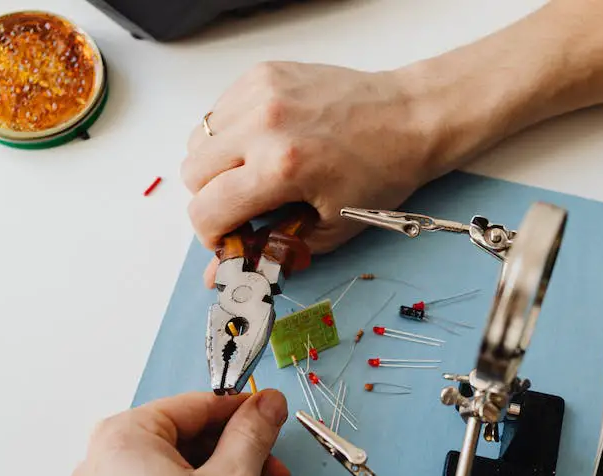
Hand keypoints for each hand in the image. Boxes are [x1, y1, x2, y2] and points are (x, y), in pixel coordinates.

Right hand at [181, 61, 439, 286]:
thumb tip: (221, 274)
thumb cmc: (380, 174)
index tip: (232, 238)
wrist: (409, 118)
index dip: (212, 235)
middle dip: (212, 200)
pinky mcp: (263, 73)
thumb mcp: (330, 228)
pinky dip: (231, 134)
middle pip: (192, 174)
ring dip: (218, 165)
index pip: (205, 209)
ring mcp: (260, 92)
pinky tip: (265, 143)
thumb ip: (270, 251)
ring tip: (257, 171)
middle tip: (246, 206)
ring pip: (199, 140)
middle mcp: (264, 124)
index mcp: (282, 166)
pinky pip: (219, 111)